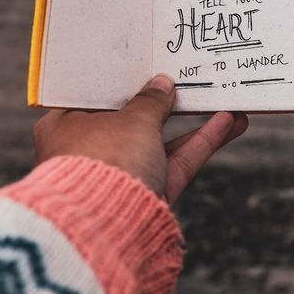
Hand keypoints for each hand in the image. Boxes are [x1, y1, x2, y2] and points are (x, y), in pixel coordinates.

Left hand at [32, 74, 248, 202]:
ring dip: (193, 125)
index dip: (123, 83)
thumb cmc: (106, 159)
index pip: (95, 99)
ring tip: (224, 103)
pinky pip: (174, 164)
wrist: (109, 227)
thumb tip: (162, 85)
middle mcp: (88, 153)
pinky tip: (229, 124)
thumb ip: (150, 101)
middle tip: (187, 82)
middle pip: (132, 122)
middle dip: (165, 105)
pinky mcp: (145, 196)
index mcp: (63, 127)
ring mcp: (118, 176)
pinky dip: (198, 145)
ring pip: (160, 144)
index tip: (147, 67)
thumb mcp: (132, 120)